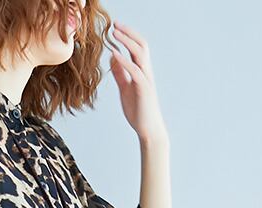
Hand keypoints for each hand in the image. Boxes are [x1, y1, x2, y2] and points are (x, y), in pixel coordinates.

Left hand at [108, 20, 169, 147]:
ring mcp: (146, 79)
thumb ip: (120, 74)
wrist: (148, 129)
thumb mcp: (125, 89)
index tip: (116, 28)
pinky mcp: (143, 88)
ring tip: (114, 33)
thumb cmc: (138, 111)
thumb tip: (113, 58)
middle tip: (115, 24)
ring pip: (140, 53)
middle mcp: (146, 72)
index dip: (128, 37)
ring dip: (127, 41)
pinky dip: (124, 60)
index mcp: (142, 72)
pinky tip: (114, 53)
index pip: (137, 48)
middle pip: (141, 45)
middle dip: (129, 33)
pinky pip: (134, 70)